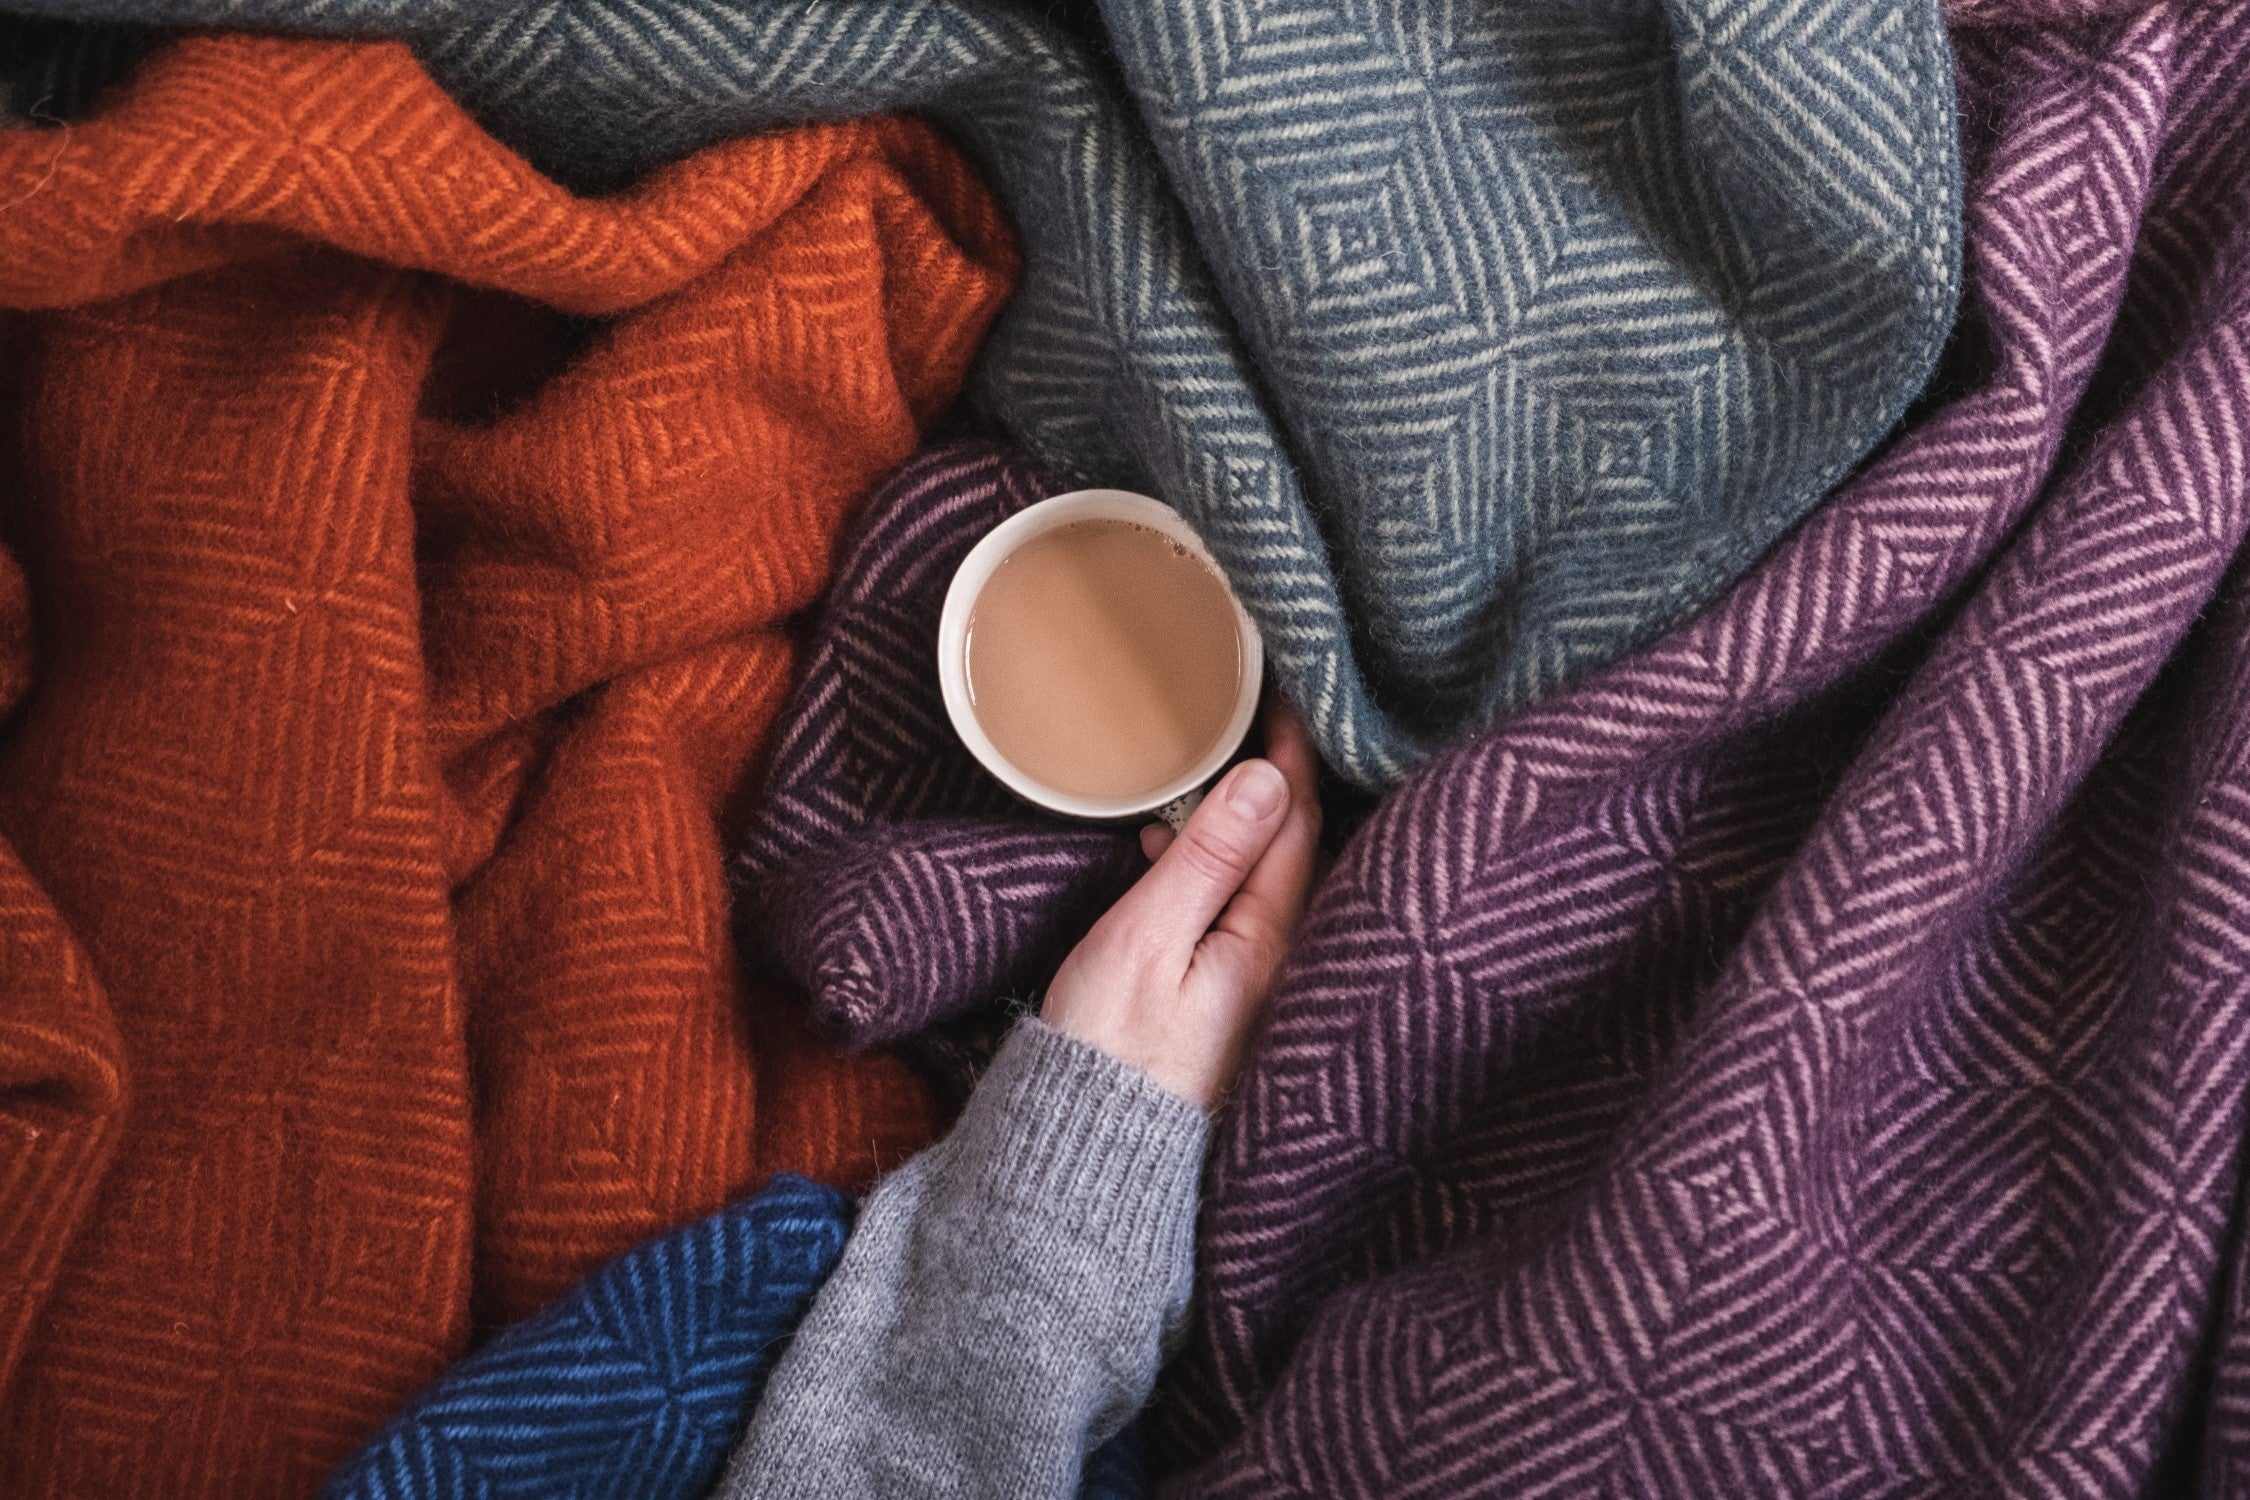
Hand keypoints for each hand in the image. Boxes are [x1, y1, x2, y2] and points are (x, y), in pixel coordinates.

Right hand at [1041, 692, 1322, 1107]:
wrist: (1089, 1151)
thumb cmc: (1110, 1049)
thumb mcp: (1150, 938)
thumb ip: (1209, 859)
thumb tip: (1265, 780)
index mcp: (1272, 940)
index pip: (1297, 822)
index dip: (1290, 754)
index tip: (1280, 696)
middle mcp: (1284, 961)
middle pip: (1298, 847)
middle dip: (1281, 780)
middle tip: (1257, 715)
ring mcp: (1261, 983)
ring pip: (1271, 877)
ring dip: (1247, 820)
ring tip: (1210, 771)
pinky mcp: (1230, 999)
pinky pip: (1244, 908)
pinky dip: (1220, 864)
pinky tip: (1175, 852)